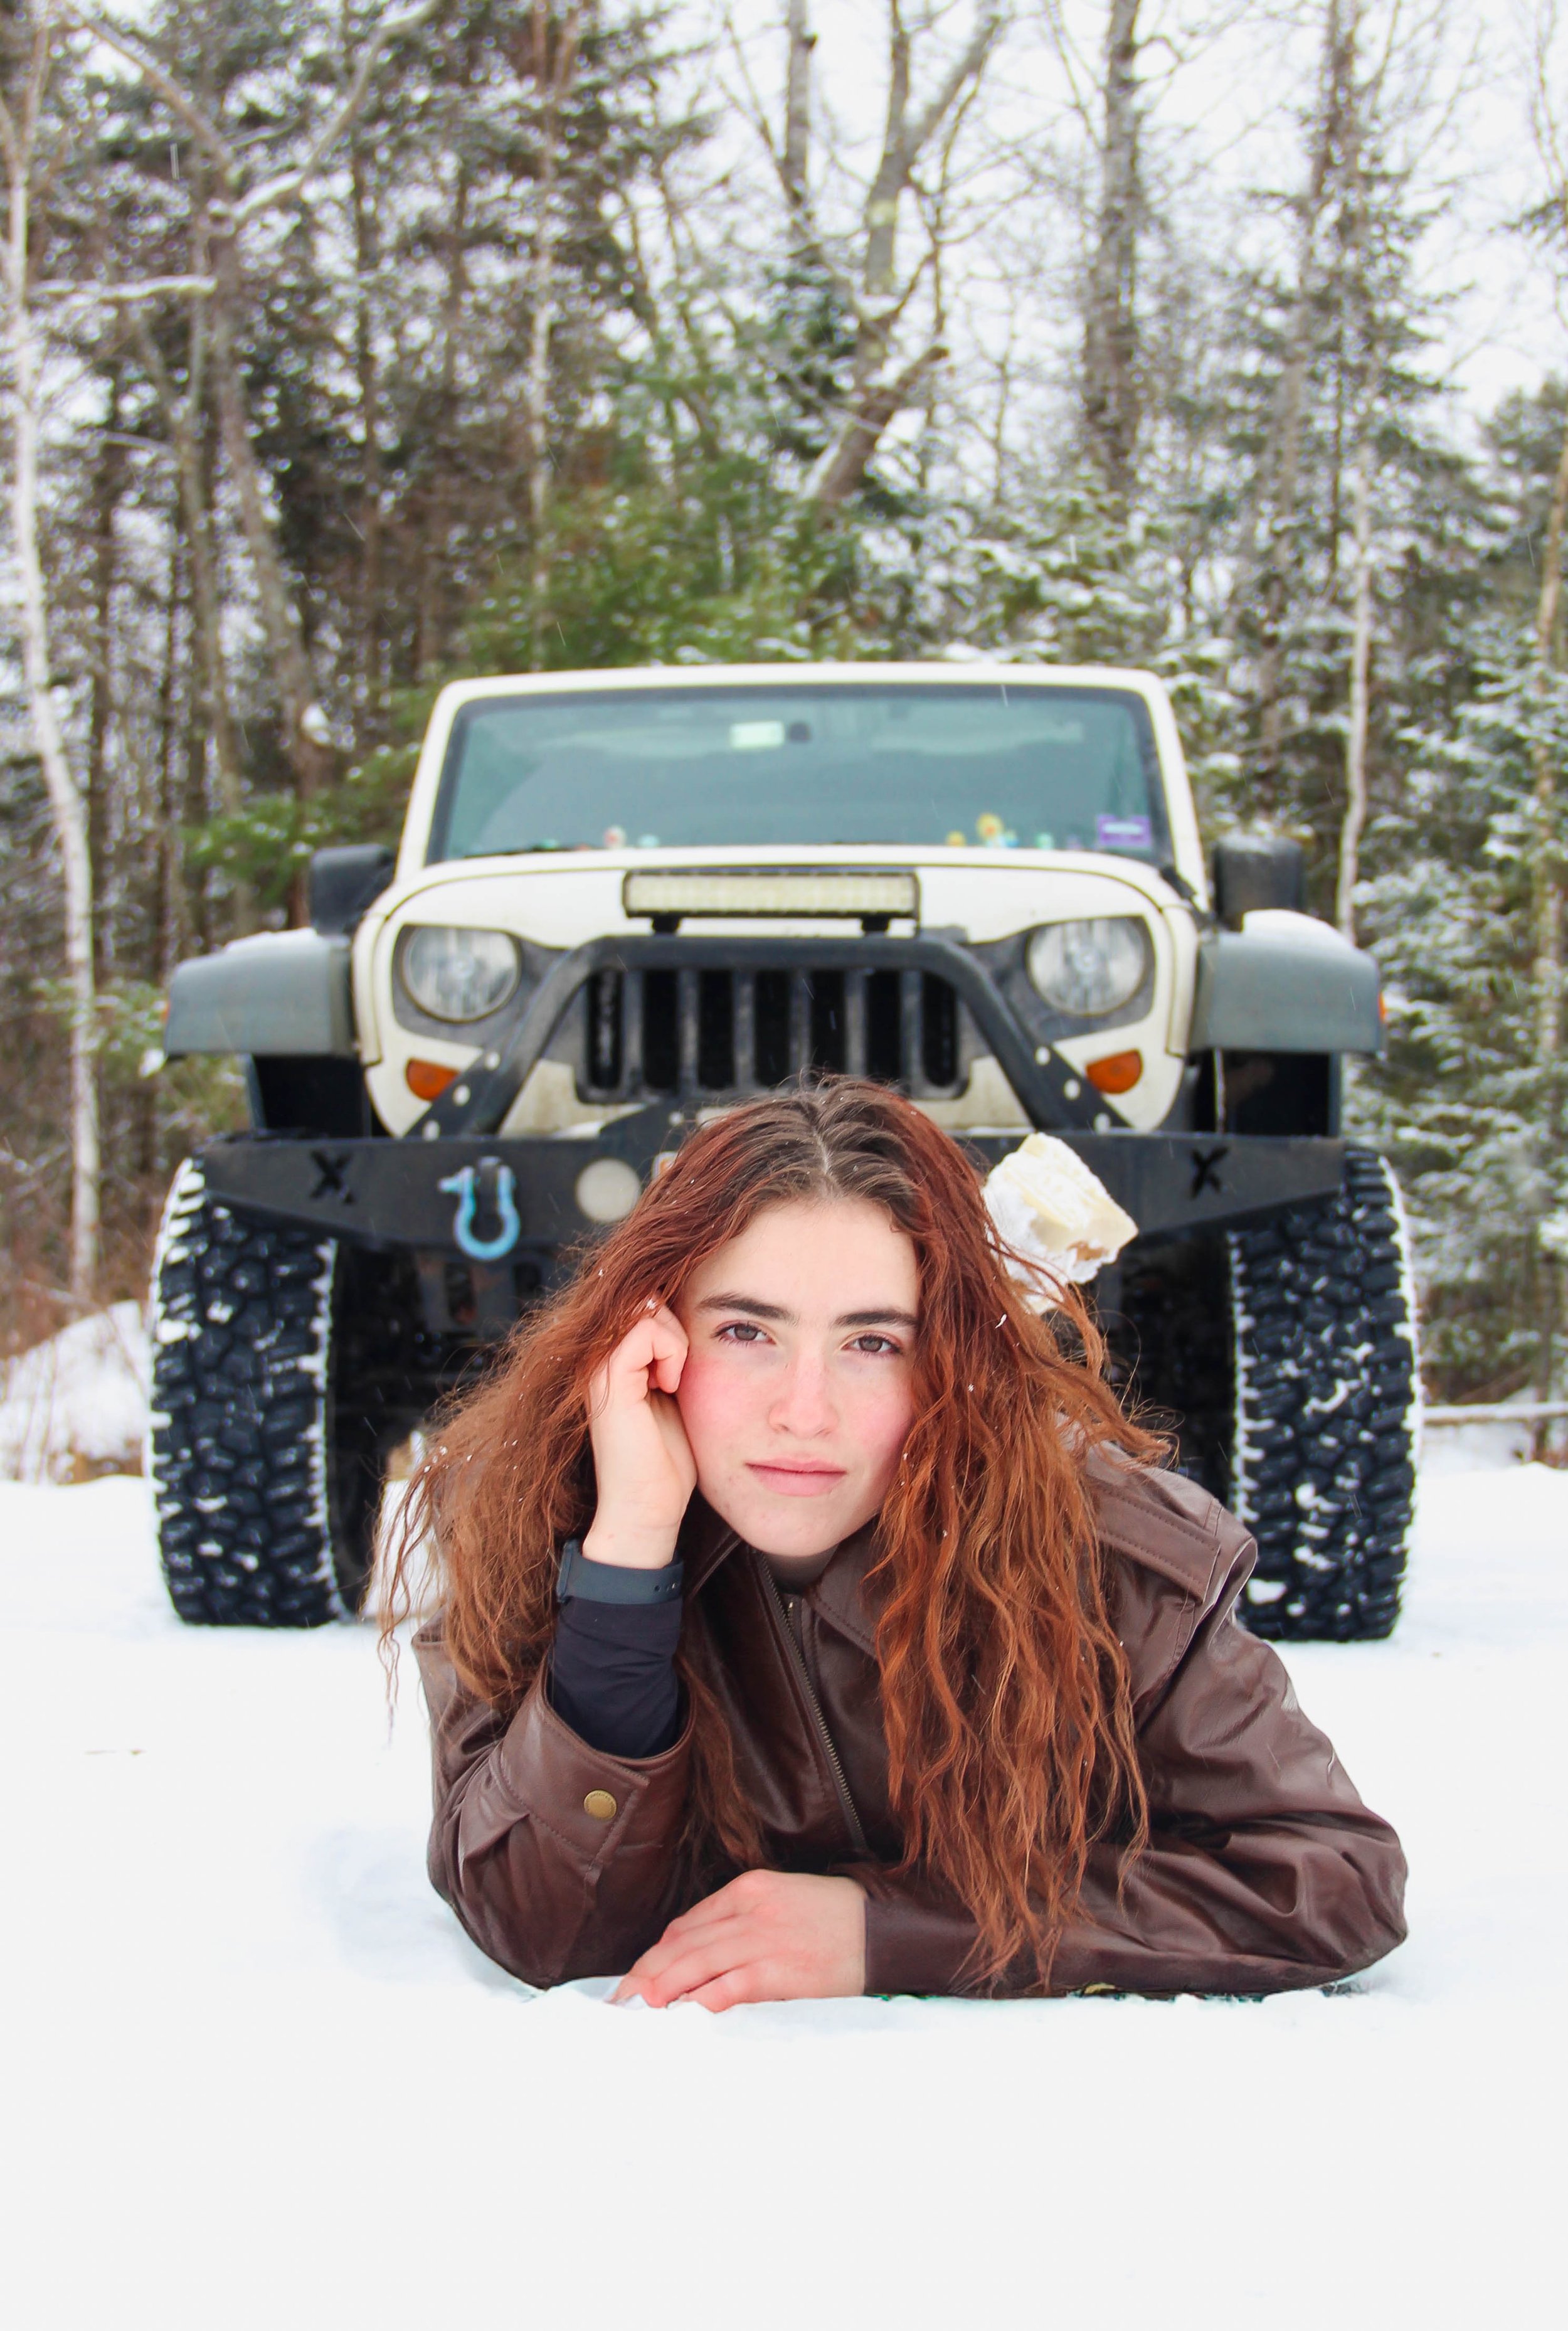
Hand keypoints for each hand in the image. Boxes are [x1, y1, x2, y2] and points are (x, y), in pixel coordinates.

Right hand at [583, 1300, 697, 1568]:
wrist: (649, 1508)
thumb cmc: (666, 1460)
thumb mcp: (672, 1393)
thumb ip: (668, 1356)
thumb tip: (679, 1315)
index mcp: (609, 1361)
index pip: (640, 1302)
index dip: (671, 1319)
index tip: (682, 1363)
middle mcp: (596, 1359)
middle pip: (643, 1298)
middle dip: (675, 1325)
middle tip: (681, 1369)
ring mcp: (598, 1368)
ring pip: (645, 1309)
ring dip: (675, 1339)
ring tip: (674, 1378)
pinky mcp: (609, 1380)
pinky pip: (645, 1330)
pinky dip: (672, 1350)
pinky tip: (671, 1385)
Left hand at [610, 1870, 866, 2010]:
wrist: (886, 1930)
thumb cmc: (834, 1920)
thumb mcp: (783, 1901)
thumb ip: (740, 1921)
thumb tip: (692, 1955)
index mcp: (749, 1889)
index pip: (687, 1924)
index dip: (655, 1955)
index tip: (636, 1979)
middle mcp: (750, 1909)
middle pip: (682, 1944)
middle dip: (646, 1975)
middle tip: (620, 2002)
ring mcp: (764, 1939)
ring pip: (696, 1964)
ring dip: (661, 1990)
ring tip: (637, 2013)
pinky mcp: (780, 1971)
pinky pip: (727, 1988)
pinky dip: (698, 2003)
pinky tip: (681, 2017)